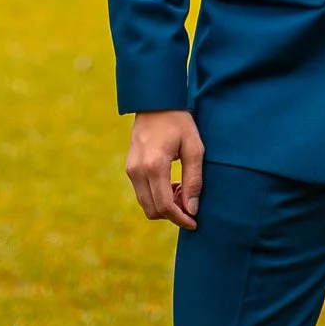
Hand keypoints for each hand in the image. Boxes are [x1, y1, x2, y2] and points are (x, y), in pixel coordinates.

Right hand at [126, 110, 204, 229]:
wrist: (155, 103)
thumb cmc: (179, 123)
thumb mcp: (194, 148)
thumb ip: (194, 180)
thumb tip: (191, 209)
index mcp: (154, 165)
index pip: (165, 205)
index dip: (180, 218)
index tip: (194, 222)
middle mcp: (137, 171)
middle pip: (153, 210)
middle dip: (173, 213)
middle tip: (190, 202)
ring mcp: (130, 170)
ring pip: (146, 204)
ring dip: (164, 205)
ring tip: (182, 188)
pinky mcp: (129, 168)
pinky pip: (142, 193)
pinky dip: (157, 196)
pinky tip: (171, 183)